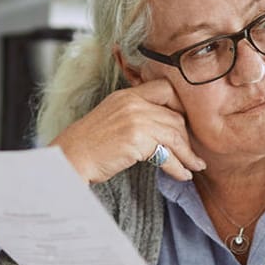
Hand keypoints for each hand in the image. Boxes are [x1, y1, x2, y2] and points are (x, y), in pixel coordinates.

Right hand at [51, 78, 206, 183]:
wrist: (69, 158)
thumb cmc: (88, 145)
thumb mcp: (112, 118)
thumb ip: (135, 115)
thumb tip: (162, 127)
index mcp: (127, 95)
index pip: (165, 88)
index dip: (181, 105)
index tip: (186, 124)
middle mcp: (132, 102)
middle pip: (175, 115)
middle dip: (188, 138)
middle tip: (194, 154)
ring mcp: (135, 119)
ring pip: (175, 135)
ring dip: (188, 155)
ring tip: (194, 167)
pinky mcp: (136, 140)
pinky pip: (167, 154)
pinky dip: (178, 167)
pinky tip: (182, 175)